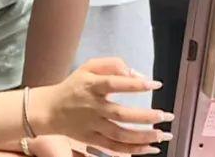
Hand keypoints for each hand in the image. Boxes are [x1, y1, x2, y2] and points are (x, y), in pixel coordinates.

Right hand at [31, 58, 172, 155]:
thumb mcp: (88, 67)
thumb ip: (112, 65)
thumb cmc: (74, 86)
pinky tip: (150, 147)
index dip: (135, 84)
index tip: (155, 84)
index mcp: (91, 85)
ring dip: (143, 136)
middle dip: (145, 116)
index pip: (114, 83)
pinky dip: (133, 150)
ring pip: (120, 134)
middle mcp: (92, 106)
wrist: (49, 110)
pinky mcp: (92, 139)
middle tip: (165, 115)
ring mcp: (92, 125)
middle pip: (120, 114)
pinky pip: (114, 148)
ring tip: (162, 134)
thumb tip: (136, 74)